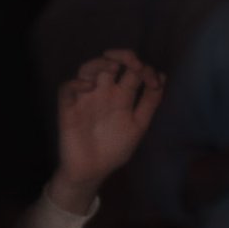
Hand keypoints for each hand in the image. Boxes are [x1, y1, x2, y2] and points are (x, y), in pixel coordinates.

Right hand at [51, 49, 161, 209]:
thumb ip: (150, 102)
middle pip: (111, 62)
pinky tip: (88, 88)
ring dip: (100, 63)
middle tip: (133, 63)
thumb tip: (162, 75)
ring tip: (112, 68)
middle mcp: (104, 92)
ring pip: (88, 69)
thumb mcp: (139, 125)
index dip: (146, 69)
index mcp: (122, 95)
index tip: (154, 82)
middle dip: (124, 56)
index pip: (133, 71)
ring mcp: (85, 98)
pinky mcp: (68, 108)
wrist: (92, 171)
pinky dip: (75, 83)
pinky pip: (66, 88)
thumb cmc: (114, 149)